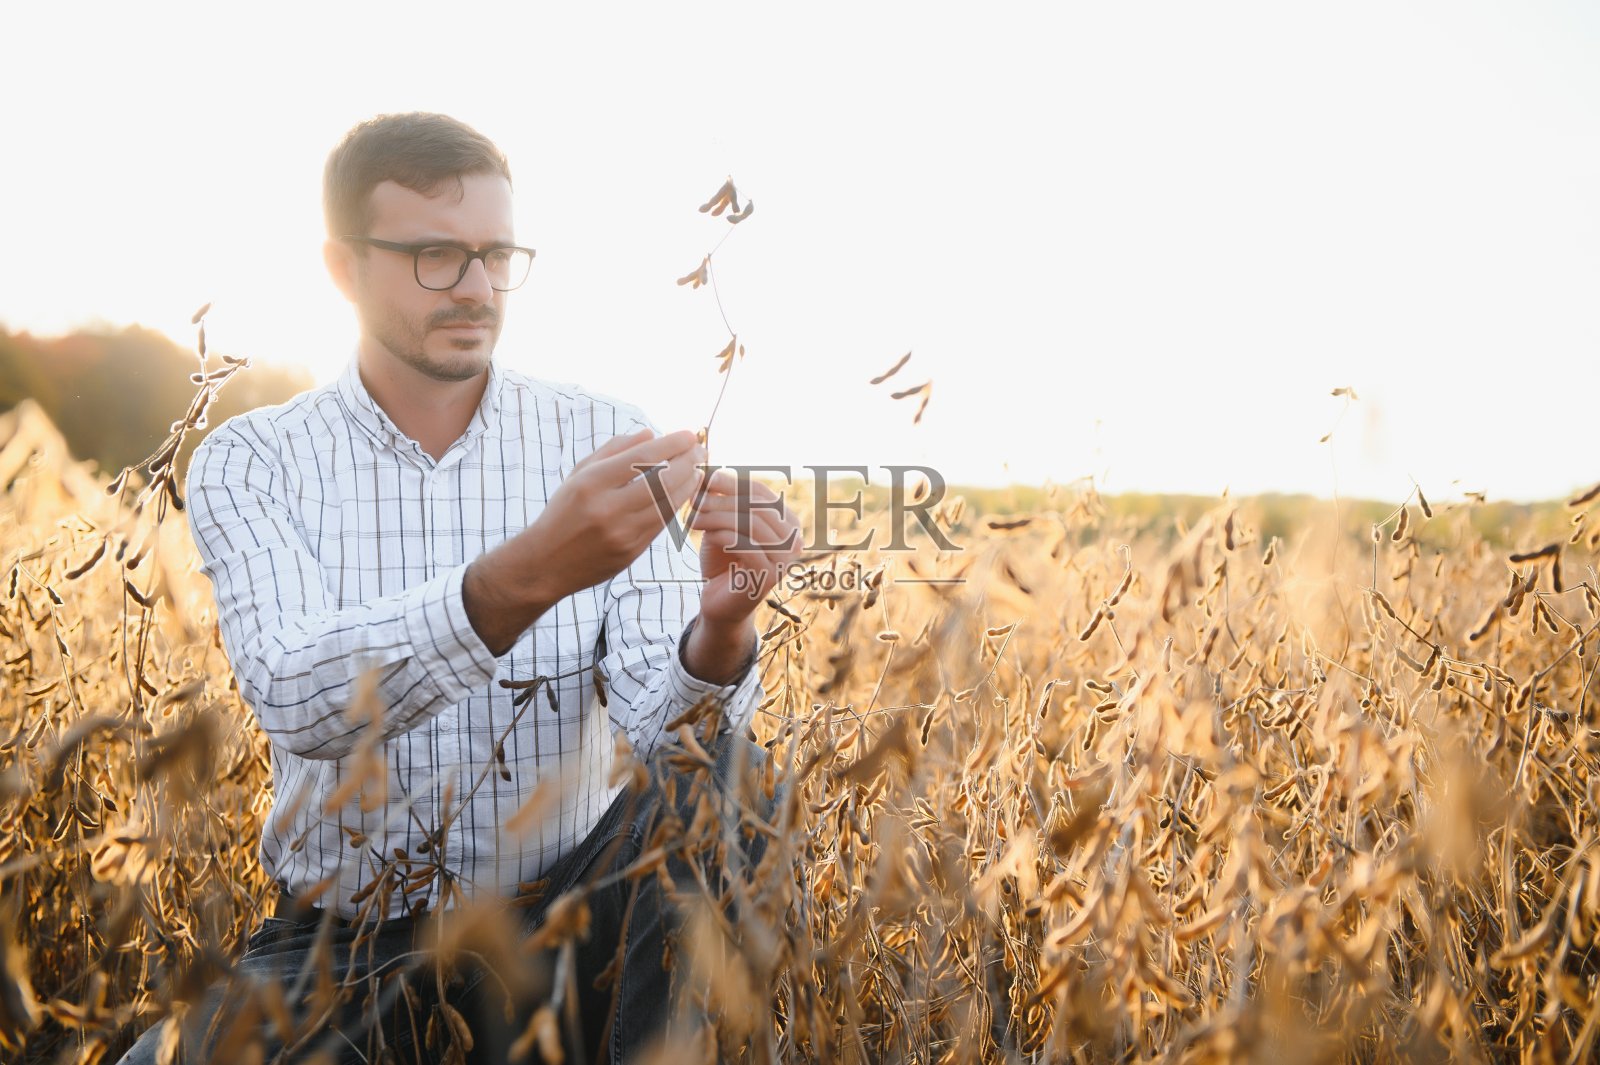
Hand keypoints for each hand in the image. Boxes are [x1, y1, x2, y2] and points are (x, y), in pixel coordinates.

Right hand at [521, 428, 707, 603]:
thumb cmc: (563, 512)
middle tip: (701, 450)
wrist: (546, 563)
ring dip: (689, 484)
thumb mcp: (579, 474)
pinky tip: (684, 492)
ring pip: (668, 504)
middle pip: (662, 480)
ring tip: (698, 470)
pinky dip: (677, 505)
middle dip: (688, 461)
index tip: (689, 435)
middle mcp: (607, 508)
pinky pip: (662, 523)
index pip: (642, 457)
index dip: (672, 444)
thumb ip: (614, 450)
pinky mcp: (631, 552)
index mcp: (592, 483)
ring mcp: (621, 533)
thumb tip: (649, 434)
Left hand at [688, 469, 801, 629]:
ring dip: (718, 516)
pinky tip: (706, 535)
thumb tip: (711, 472)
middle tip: (694, 499)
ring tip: (693, 517)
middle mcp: (795, 540)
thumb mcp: (723, 524)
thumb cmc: (722, 559)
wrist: (719, 601)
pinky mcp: (770, 577)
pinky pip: (746, 546)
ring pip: (751, 524)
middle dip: (722, 500)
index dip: (732, 482)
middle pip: (756, 507)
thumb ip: (724, 501)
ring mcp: (786, 560)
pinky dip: (723, 536)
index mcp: (789, 523)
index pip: (761, 493)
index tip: (704, 478)